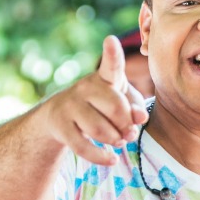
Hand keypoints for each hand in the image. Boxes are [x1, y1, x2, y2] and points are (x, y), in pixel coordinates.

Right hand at [45, 35, 149, 165]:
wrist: (58, 117)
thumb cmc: (99, 105)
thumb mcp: (119, 100)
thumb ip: (135, 106)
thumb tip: (141, 117)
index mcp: (104, 78)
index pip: (111, 65)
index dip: (112, 53)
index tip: (111, 41)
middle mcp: (85, 87)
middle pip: (116, 108)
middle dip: (127, 125)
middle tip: (130, 133)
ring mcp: (70, 106)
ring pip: (100, 129)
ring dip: (115, 140)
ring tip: (119, 141)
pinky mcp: (61, 126)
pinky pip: (84, 147)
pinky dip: (101, 156)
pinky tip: (112, 159)